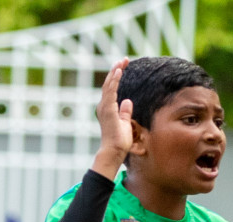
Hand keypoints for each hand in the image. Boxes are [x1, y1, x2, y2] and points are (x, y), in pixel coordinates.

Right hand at [92, 59, 133, 177]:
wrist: (114, 152)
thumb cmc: (119, 141)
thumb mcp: (125, 123)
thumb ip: (125, 112)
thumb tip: (128, 101)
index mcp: (108, 108)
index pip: (111, 88)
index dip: (116, 76)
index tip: (123, 66)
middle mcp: (104, 106)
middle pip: (109, 83)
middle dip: (116, 70)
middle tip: (124, 60)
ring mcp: (105, 108)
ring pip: (108, 85)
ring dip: (115, 72)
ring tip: (121, 62)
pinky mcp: (108, 110)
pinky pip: (111, 92)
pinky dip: (114, 81)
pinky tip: (119, 72)